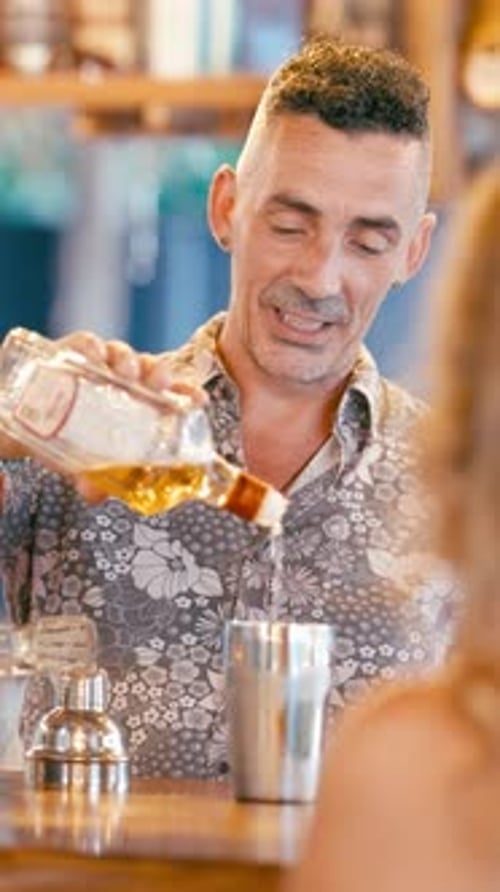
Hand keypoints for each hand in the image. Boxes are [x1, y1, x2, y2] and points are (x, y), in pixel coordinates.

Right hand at [58, 332, 206, 504]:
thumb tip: (95, 495)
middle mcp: (123, 380)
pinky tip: (94, 358)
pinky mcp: (70, 353)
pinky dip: (92, 348)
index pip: (169, 393)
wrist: (27, 421)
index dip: (186, 392)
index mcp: (137, 401)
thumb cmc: (69, 438)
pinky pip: (85, 344)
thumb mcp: (85, 462)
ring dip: (128, 360)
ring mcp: (99, 364)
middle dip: (159, 373)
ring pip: (121, 354)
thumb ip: (92, 479)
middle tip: (159, 386)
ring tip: (127, 374)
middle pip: (149, 369)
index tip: (199, 399)